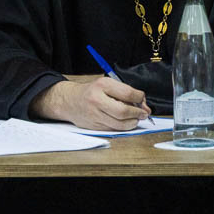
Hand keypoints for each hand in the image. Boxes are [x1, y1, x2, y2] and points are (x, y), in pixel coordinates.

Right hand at [30, 77, 150, 130]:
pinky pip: (114, 129)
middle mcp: (97, 100)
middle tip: (143, 113)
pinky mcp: (94, 126)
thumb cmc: (91, 92)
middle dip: (138, 113)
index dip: (140, 98)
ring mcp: (94, 114)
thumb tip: (144, 107)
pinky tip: (124, 122)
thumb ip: (126, 94)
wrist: (69, 101)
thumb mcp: (107, 85)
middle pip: (124, 111)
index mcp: (102, 85)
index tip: (141, 100)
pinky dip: (123, 127)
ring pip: (120, 124)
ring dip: (133, 122)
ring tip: (135, 119)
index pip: (128, 93)